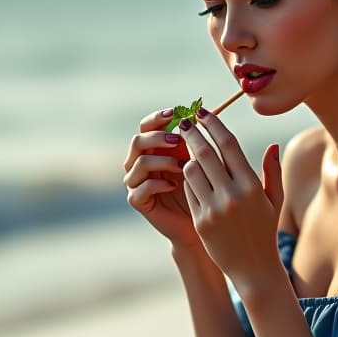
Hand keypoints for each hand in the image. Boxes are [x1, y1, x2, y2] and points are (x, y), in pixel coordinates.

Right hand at [122, 108, 199, 249]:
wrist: (199, 222)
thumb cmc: (202, 189)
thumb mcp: (199, 161)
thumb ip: (194, 141)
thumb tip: (198, 114)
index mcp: (152, 149)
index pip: (146, 126)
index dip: (157, 118)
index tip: (175, 113)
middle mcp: (139, 163)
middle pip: (138, 141)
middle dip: (158, 138)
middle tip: (178, 140)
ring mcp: (135, 182)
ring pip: (139, 163)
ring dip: (163, 161)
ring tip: (183, 166)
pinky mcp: (138, 201)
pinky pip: (141, 187)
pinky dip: (158, 184)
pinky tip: (174, 185)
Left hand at [179, 109, 283, 289]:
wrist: (252, 268)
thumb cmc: (265, 230)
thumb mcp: (274, 201)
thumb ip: (273, 171)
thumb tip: (272, 145)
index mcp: (251, 185)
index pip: (228, 144)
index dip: (213, 124)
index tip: (202, 112)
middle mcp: (231, 195)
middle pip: (205, 152)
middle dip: (192, 133)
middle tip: (184, 121)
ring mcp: (213, 209)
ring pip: (191, 170)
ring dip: (188, 158)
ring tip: (190, 153)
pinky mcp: (200, 221)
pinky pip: (188, 191)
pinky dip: (189, 180)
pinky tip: (192, 177)